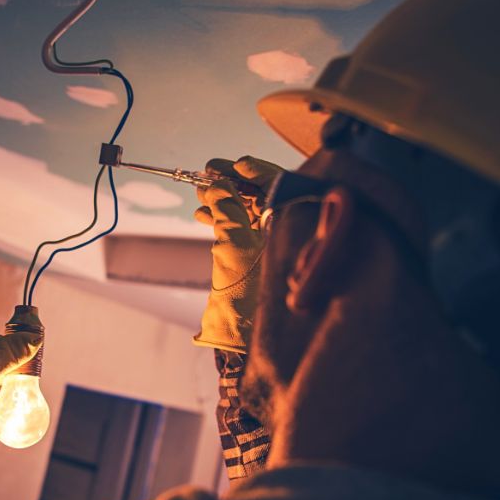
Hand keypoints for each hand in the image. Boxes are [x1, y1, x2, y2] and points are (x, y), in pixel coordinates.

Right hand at [193, 156, 281, 352]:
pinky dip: (225, 219)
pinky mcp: (261, 259)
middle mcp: (294, 234)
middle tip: (209, 171)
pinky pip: (245, 230)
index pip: (283, 186)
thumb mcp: (233, 243)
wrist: (240, 335)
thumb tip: (220, 183)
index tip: (234, 164)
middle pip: (267, 196)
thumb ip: (227, 208)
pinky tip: (202, 213)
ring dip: (225, 200)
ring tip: (200, 192)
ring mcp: (278, 247)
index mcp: (299, 227)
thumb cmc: (246, 293)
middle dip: (235, 183)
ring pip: (253, 213)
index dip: (256, 171)